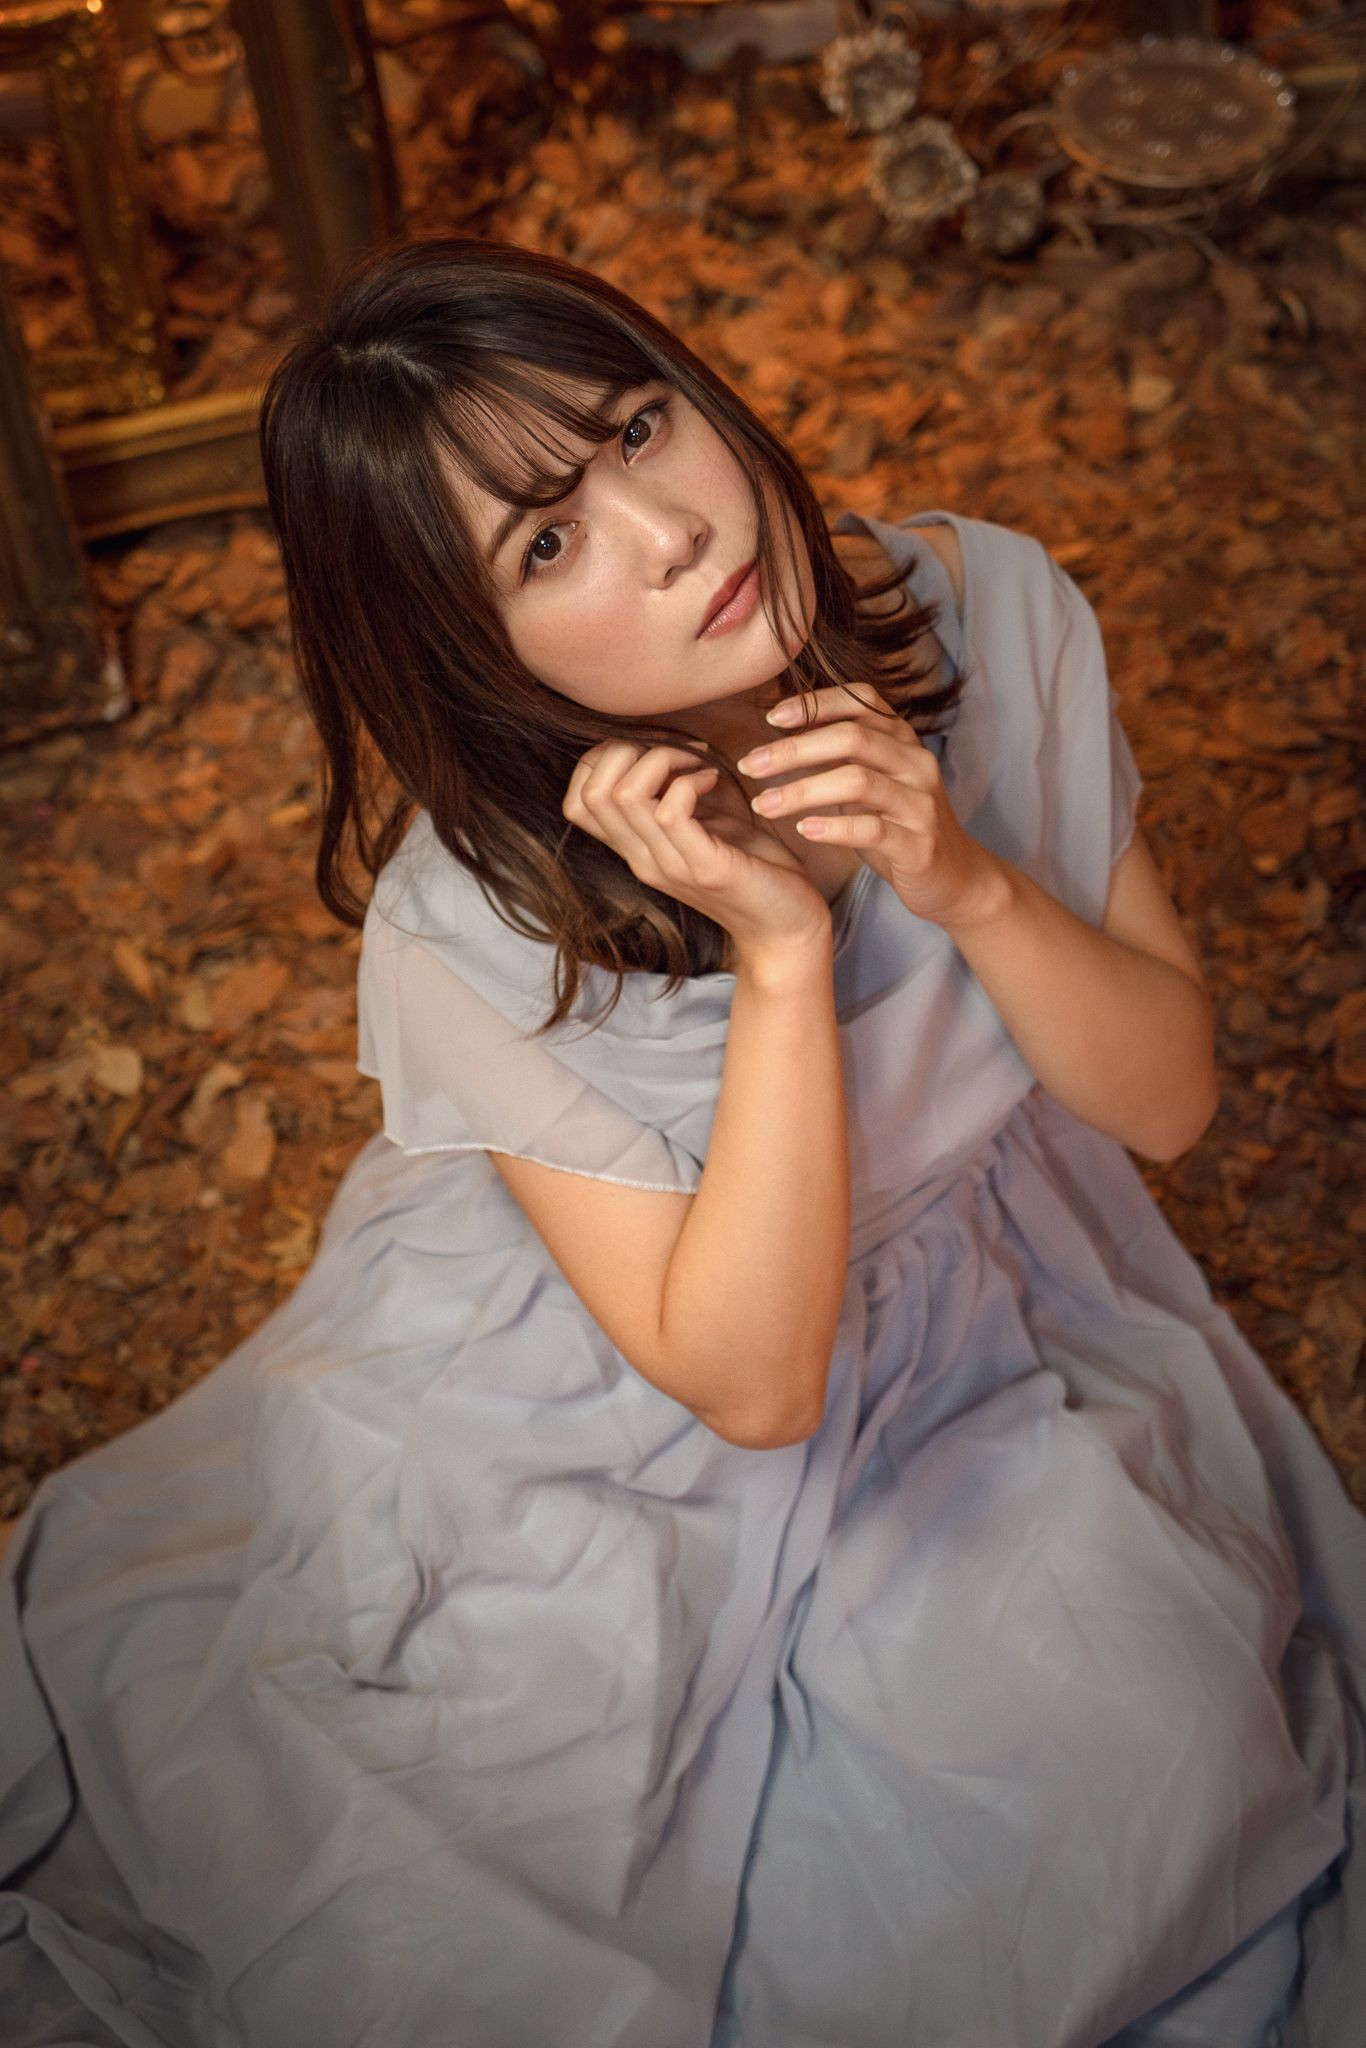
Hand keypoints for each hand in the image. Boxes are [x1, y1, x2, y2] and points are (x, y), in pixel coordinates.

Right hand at [563, 740, 832, 964]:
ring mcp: (670, 867)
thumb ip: (677, 792)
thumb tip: (663, 743)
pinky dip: (690, 782)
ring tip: (696, 762)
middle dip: (625, 750)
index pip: (577, 802)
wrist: (787, 928)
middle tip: (674, 751)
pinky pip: (671, 811)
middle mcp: (642, 860)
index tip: (650, 750)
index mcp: (636, 849)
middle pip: (591, 794)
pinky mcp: (706, 868)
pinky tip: (714, 781)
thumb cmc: (753, 867)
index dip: (601, 760)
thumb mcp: (705, 822)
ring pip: (625, 795)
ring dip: (660, 759)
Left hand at [734, 684, 1005, 932]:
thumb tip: (782, 727)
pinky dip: (834, 828)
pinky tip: (804, 831)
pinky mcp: (919, 844)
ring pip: (858, 781)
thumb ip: (841, 754)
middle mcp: (916, 763)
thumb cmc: (899, 827)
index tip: (770, 718)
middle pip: (851, 738)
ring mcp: (920, 803)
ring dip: (803, 790)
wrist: (954, 878)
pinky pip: (873, 829)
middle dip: (794, 750)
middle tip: (750, 765)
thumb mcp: (872, 782)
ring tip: (763, 805)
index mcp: (903, 740)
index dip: (814, 704)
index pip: (860, 702)